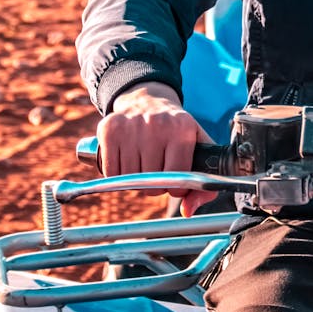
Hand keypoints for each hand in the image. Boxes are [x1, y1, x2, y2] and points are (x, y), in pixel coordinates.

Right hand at [96, 82, 216, 213]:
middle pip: (151, 182)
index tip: (175, 182)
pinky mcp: (109, 129)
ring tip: (143, 164)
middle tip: (157, 171)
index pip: (177, 178)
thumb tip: (187, 211)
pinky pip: (111, 172)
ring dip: (135, 181)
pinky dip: (117, 175)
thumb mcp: (197, 147)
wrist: (148, 100)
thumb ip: (203, 184)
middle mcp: (157, 124)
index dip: (176, 188)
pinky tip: (127, 161)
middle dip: (155, 186)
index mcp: (183, 128)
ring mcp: (131, 125)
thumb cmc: (175, 130)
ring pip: (129, 180)